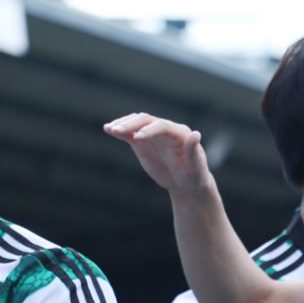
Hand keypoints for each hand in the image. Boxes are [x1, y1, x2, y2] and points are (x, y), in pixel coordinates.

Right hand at [103, 113, 218, 199]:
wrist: (185, 182)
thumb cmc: (194, 175)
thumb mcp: (196, 167)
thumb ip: (193, 151)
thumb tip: (196, 134)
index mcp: (179, 133)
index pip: (162, 126)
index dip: (149, 130)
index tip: (137, 138)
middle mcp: (165, 129)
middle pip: (146, 120)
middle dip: (131, 124)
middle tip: (117, 131)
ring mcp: (152, 135)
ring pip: (136, 123)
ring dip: (123, 125)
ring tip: (110, 129)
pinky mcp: (143, 142)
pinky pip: (129, 134)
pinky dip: (119, 131)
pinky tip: (107, 129)